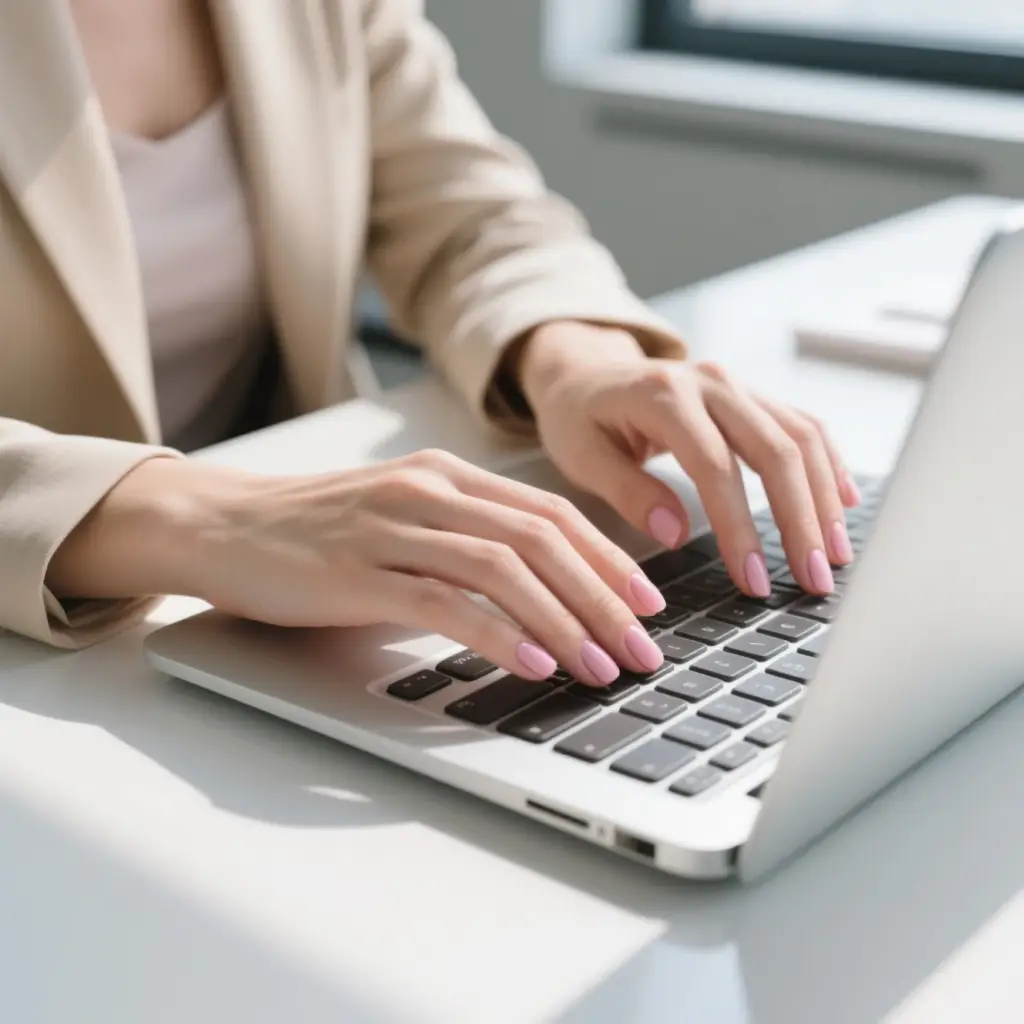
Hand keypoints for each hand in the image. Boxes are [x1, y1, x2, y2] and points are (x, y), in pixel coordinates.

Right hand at [49, 452, 672, 685]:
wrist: (222, 526)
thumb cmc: (318, 533)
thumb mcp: (403, 521)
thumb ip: (464, 545)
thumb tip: (539, 599)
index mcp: (448, 476)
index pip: (551, 513)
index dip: (609, 559)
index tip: (647, 605)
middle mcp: (428, 490)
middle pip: (542, 539)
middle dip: (604, 598)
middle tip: (643, 649)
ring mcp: (392, 526)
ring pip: (503, 568)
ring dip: (564, 621)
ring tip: (601, 667)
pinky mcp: (357, 569)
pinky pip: (444, 600)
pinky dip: (498, 634)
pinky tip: (532, 664)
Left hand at [518, 322, 859, 597]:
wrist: (585, 372)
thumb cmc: (579, 418)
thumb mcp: (582, 456)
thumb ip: (627, 492)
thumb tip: (676, 534)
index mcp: (664, 396)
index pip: (716, 467)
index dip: (739, 527)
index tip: (752, 580)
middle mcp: (711, 383)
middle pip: (775, 450)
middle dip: (800, 521)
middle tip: (813, 580)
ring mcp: (737, 385)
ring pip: (800, 437)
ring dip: (824, 499)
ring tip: (835, 555)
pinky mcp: (752, 395)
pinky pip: (803, 425)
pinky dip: (829, 464)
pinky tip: (843, 504)